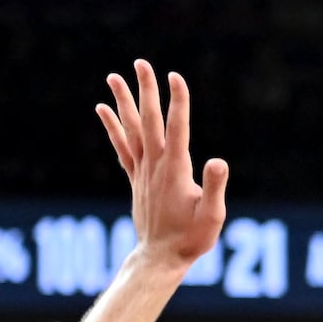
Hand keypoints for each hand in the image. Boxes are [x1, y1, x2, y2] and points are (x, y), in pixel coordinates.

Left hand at [96, 60, 226, 273]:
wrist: (161, 258)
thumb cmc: (191, 239)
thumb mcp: (212, 216)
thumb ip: (214, 187)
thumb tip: (218, 161)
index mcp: (176, 170)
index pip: (177, 128)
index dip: (177, 101)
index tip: (176, 76)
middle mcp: (155, 166)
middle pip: (148, 121)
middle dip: (147, 91)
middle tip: (142, 63)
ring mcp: (142, 171)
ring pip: (131, 129)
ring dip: (123, 101)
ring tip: (113, 76)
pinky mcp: (136, 178)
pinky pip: (121, 146)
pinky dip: (112, 126)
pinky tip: (104, 109)